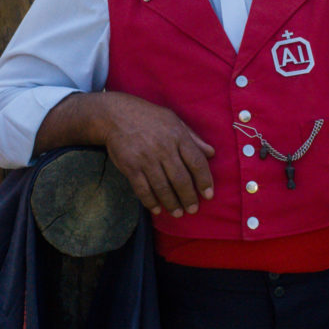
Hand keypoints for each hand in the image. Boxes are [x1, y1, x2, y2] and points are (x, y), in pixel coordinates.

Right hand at [99, 92, 215, 217]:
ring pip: (163, 187)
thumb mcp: (174, 120)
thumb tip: (211, 153)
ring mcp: (146, 158)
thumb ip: (193, 137)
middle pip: (181, 179)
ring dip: (172, 203)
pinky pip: (143, 189)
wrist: (116, 115)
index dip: (204, 181)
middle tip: (193, 209)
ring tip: (178, 213)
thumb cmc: (149, 117)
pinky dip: (151, 202)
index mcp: (177, 136)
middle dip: (189, 198)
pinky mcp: (131, 167)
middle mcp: (163, 148)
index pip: (196, 162)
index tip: (209, 195)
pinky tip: (157, 209)